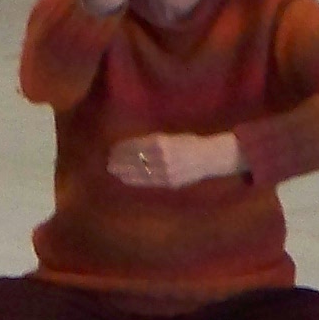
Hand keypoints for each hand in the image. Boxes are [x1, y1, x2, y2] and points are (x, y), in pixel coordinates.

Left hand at [106, 130, 242, 190]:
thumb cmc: (190, 143)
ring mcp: (165, 172)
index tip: (112, 149)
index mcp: (162, 142)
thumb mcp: (171, 137)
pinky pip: (148, 182)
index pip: (135, 147)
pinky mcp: (168, 182)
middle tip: (109, 161)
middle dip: (120, 161)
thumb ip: (154, 142)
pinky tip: (127, 178)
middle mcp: (162, 157)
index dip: (122, 149)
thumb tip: (132, 147)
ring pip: (139, 172)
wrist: (210, 157)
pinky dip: (135, 180)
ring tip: (114, 171)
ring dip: (124, 172)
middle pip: (134, 160)